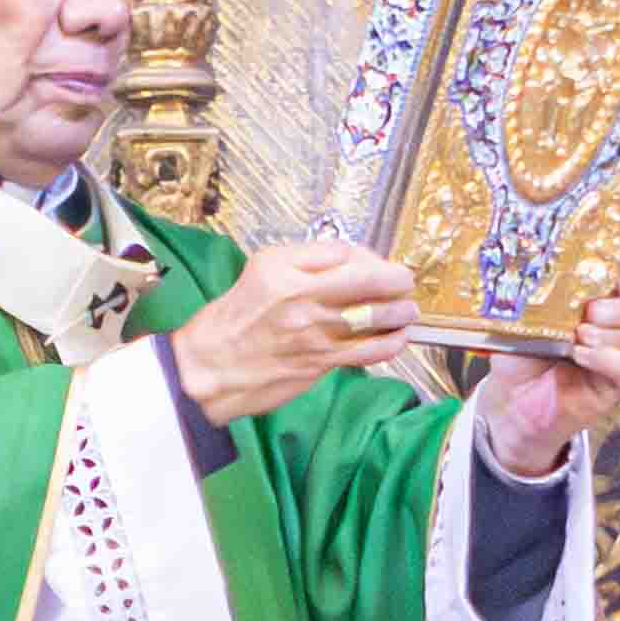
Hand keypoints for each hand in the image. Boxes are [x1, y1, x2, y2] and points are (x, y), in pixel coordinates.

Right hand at [170, 241, 420, 423]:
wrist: (210, 367)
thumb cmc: (234, 316)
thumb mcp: (261, 267)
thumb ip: (306, 257)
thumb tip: (346, 253)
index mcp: (288, 273)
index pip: (347, 257)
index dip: (374, 259)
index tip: (382, 264)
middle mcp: (304, 302)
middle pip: (369, 285)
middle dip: (398, 283)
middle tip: (406, 283)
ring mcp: (316, 335)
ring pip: (374, 319)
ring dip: (400, 313)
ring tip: (409, 310)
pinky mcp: (320, 364)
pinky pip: (367, 353)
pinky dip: (390, 344)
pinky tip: (398, 339)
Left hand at [471, 265, 619, 477]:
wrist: (506, 394)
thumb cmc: (521, 346)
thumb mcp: (535, 307)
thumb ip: (557, 286)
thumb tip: (571, 266)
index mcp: (611, 298)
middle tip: (594, 311)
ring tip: (582, 335)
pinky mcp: (616, 387)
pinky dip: (609, 359)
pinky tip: (580, 355)